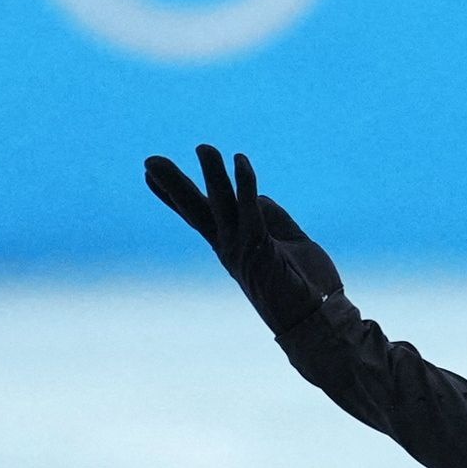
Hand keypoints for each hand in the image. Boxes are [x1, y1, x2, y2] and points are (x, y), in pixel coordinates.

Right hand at [144, 143, 348, 334]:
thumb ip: (270, 215)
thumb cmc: (306, 284)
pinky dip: (245, 184)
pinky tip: (240, 161)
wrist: (318, 320)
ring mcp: (242, 250)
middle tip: (148, 161)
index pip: (197, 214)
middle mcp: (229, 248)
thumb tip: (255, 194)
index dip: (173, 194)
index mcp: (232, 245)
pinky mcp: (261, 249)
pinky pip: (250, 210)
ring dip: (212, 174)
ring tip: (203, 147)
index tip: (149, 175)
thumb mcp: (287, 239)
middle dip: (172, 185)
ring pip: (220, 205)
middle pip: (195, 210)